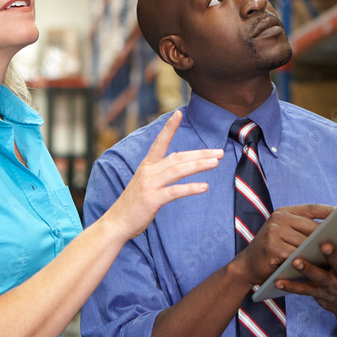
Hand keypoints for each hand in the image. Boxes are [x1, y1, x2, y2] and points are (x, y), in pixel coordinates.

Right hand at [109, 110, 222, 239]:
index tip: (178, 113)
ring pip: (178, 170)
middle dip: (200, 153)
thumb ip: (161, 173)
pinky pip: (174, 191)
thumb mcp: (146, 183)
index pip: (160, 142)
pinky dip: (190, 188)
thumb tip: (179, 165)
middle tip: (219, 152)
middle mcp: (148, 171)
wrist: (116, 222)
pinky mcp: (152, 199)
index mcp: (147, 165)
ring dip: (199, 165)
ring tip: (216, 162)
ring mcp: (150, 185)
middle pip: (178, 157)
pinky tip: (204, 187)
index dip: (169, 128)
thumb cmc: (134, 204)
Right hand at [230, 204, 333, 286]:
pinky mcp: (273, 248)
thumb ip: (303, 229)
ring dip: (322, 251)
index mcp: (284, 212)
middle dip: (330, 234)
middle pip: (312, 226)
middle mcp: (279, 218)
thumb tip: (334, 230)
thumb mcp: (285, 234)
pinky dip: (310, 262)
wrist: (246, 266)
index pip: (312, 208)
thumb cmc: (272, 252)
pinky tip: (323, 268)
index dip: (331, 211)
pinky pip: (298, 256)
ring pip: (306, 242)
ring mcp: (274, 232)